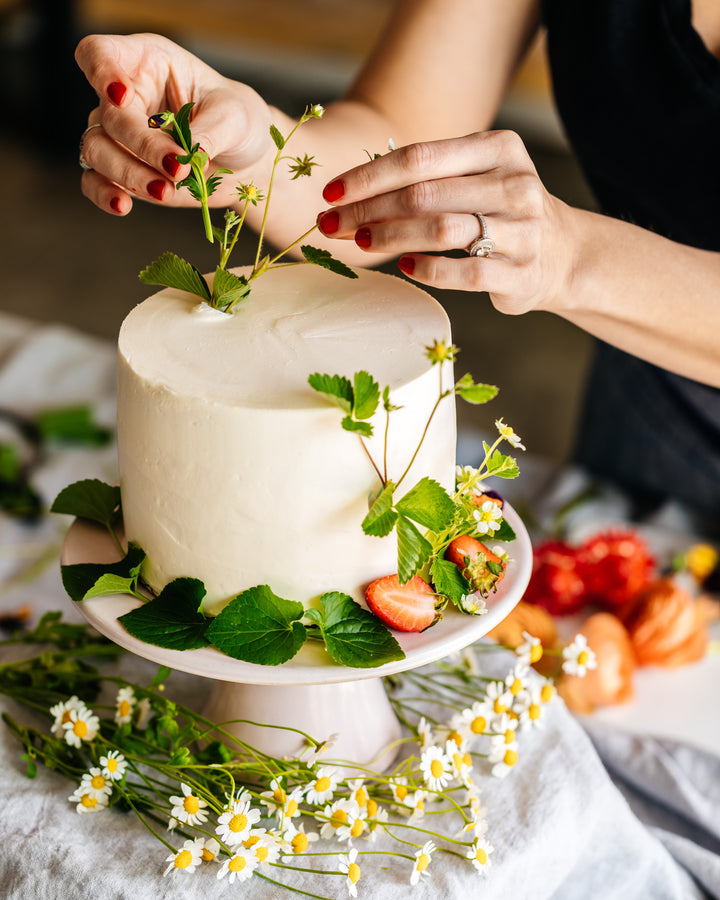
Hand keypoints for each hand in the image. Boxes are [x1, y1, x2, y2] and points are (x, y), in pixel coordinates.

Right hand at [75, 34, 272, 214]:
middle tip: (178, 168)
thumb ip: (207, 134)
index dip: (100, 71)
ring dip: (128, 174)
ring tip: (166, 191)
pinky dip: (104, 194)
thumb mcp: (234, 118)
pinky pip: (94, 182)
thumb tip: (183, 159)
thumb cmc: (239, 122)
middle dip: (141, 146)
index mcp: (148, 62)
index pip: (100, 53)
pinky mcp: (123, 172)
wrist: (245, 162)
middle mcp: (126, 97)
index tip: (121, 97)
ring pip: (96, 150)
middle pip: (106, 115)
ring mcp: (120, 136)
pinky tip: (123, 206)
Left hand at [316, 130, 574, 314]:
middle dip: (369, 210)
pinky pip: (466, 272)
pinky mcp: (522, 273)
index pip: (419, 157)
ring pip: (443, 230)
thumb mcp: (475, 177)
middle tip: (331, 224)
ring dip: (392, 237)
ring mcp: (523, 230)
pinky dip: (429, 269)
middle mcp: (514, 184)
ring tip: (361, 242)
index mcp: (498, 149)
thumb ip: (427, 176)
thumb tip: (350, 190)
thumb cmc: (499, 212)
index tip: (330, 193)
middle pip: (424, 194)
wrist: (563, 254)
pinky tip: (404, 266)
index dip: (368, 176)